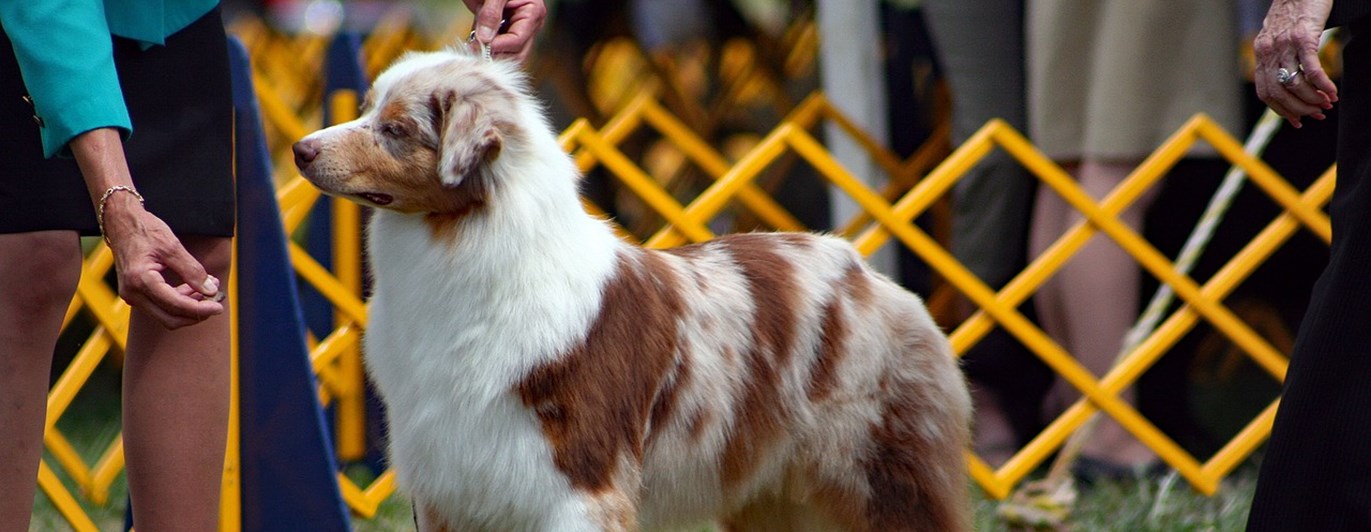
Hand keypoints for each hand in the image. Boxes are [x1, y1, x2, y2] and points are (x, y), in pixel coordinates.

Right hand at [101, 193, 223, 328]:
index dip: (200, 309)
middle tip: (216, 301)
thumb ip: (192, 270)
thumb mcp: (172, 246)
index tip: (218, 307)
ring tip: (209, 287)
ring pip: (166, 314)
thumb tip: (210, 291)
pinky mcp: (135, 294)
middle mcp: (132, 293)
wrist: (121, 223)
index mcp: (141, 280)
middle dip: (196, 313)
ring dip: (189, 306)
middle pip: (170, 318)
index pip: (176, 305)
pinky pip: (160, 306)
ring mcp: (131, 295)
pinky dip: (179, 300)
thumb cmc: (145, 230)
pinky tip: (194, 288)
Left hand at [463, 0, 545, 62]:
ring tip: (473, 44)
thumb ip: (490, 14)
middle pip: (517, 54)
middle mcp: (530, 25)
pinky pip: (500, 48)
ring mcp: (520, 30)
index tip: (477, 45)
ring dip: (491, 53)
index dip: (497, 46)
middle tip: (474, 50)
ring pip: (509, 55)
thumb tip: (485, 39)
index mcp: (533, 12)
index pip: (517, 40)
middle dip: (496, 55)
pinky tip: (475, 41)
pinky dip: (487, 48)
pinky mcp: (507, 32)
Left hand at [1254, 0, 1337, 127]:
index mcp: (1261, 54)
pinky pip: (1311, 69)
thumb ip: (1279, 58)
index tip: (1297, 120)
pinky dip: (1322, 85)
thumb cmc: (1294, 13)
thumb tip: (1289, 84)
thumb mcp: (1278, 38)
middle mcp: (1269, 51)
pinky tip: (1331, 91)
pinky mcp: (1304, 37)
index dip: (1282, 110)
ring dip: (1312, 99)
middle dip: (1299, 109)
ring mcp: (1285, 45)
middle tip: (1318, 114)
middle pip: (1279, 93)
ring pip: (1295, 83)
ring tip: (1327, 103)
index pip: (1266, 93)